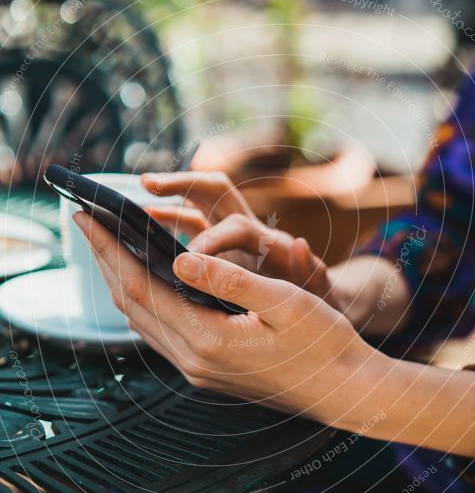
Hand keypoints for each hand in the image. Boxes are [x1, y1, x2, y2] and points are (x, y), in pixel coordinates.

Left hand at [73, 211, 373, 427]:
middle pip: (132, 304)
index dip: (110, 249)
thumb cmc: (325, 344)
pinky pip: (161, 334)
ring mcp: (199, 371)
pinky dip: (144, 303)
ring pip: (142, 322)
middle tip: (86, 222)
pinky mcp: (208, 372)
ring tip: (109, 246)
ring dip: (120, 282)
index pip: (140, 287)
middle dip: (105, 260)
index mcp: (208, 340)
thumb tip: (178, 259)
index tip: (87, 215)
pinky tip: (146, 283)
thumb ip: (228, 280)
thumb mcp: (284, 302)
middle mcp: (194, 361)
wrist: (345, 391)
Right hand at [141, 170, 338, 306]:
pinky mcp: (220, 250)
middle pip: (213, 192)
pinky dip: (167, 223)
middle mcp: (250, 230)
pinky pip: (190, 227)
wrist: (321, 308)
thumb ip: (311, 271)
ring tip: (134, 204)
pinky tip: (142, 228)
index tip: (189, 258)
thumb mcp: (320, 292)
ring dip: (167, 201)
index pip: (236, 225)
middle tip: (148, 184)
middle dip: (181, 185)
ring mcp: (232, 238)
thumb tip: (300, 245)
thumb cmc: (319, 302)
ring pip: (196, 207)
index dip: (212, 238)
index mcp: (270, 241)